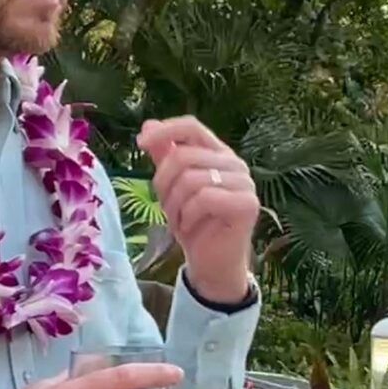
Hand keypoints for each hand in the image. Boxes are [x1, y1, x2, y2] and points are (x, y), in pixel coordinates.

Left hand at [138, 118, 258, 303]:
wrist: (211, 264)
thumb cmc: (193, 224)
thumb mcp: (171, 187)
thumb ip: (165, 156)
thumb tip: (148, 124)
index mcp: (218, 153)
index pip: (192, 126)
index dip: (165, 130)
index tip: (140, 143)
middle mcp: (235, 163)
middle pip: (184, 155)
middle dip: (164, 184)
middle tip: (165, 207)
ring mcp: (245, 183)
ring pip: (191, 178)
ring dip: (174, 204)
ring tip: (178, 220)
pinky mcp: (247, 205)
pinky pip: (204, 198)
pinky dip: (188, 215)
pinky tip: (190, 226)